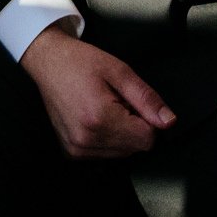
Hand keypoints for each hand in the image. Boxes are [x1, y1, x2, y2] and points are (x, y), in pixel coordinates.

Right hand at [18, 23, 175, 158]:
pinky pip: (105, 153)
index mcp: (99, 119)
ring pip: (122, 153)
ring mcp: (77, 149)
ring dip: (121, 132)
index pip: (146, 139)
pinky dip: (108, 137)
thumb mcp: (120, 71)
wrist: (49, 63)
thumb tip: (168, 121)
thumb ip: (147, 99)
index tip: (134, 102)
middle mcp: (86, 140)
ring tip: (105, 106)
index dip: (148, 119)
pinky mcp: (72, 152)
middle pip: (135, 148)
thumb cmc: (80, 62)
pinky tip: (96, 117)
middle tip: (117, 101)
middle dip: (134, 125)